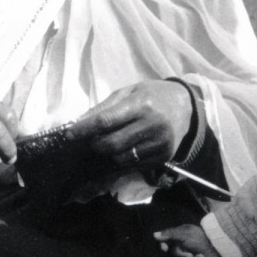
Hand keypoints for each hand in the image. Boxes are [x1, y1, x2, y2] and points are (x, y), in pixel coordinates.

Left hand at [66, 80, 192, 169]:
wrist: (186, 106)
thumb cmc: (152, 95)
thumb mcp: (129, 92)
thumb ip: (104, 107)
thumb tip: (80, 122)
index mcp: (141, 104)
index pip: (106, 120)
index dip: (84, 129)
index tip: (69, 134)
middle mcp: (152, 125)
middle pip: (111, 144)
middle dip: (95, 144)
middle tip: (92, 140)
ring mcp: (159, 143)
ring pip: (120, 158)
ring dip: (108, 154)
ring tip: (110, 143)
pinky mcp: (163, 156)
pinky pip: (133, 165)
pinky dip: (122, 159)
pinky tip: (125, 149)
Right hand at [153, 224, 225, 256]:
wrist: (223, 249)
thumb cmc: (203, 239)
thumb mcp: (186, 234)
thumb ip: (170, 234)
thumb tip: (154, 235)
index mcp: (182, 236)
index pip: (167, 241)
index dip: (165, 246)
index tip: (165, 248)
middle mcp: (185, 246)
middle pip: (174, 254)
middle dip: (182, 255)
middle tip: (190, 256)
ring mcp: (191, 255)